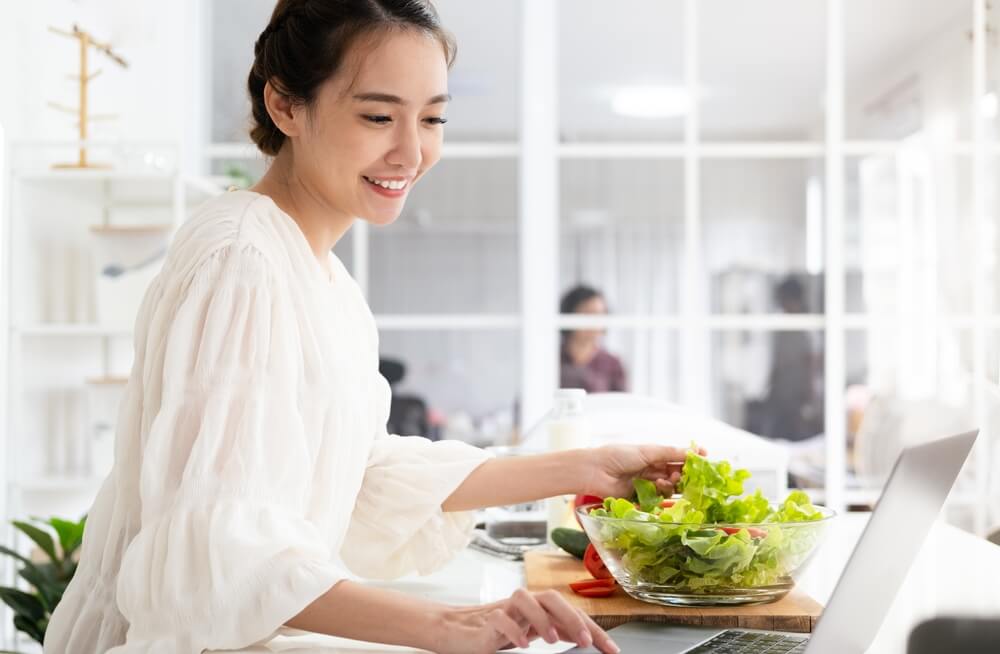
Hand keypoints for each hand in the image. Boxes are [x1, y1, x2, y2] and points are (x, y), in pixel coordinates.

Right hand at [434, 588, 618, 653]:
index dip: (593, 629)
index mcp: (538, 607)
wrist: (453, 630)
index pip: (570, 612)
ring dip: (542, 618)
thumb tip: (586, 635)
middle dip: (573, 617)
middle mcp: (524, 604)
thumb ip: (553, 628)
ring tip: (553, 640)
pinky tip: (523, 644)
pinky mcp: (486, 620)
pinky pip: (500, 618)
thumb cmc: (493, 631)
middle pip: (551, 598)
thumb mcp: (529, 631)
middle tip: (587, 641)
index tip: (611, 649)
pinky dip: (513, 630)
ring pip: (525, 599)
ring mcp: (504, 608)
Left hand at [581, 443, 705, 498]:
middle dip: (685, 472)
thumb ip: (669, 453)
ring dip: (674, 482)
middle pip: (676, 472)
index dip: (691, 457)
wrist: (594, 472)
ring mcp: (647, 483)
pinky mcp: (642, 497)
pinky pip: (659, 496)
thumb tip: (692, 451)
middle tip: (690, 473)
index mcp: (652, 454)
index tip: (705, 456)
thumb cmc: (617, 456)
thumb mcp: (646, 451)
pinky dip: (663, 490)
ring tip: (670, 479)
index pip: (677, 455)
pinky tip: (660, 485)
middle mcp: (651, 468)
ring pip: (670, 485)